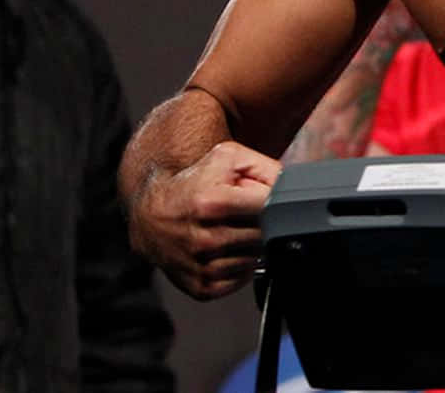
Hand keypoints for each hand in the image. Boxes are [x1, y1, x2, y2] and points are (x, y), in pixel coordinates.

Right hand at [128, 141, 281, 299]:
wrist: (151, 214)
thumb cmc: (196, 182)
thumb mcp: (228, 159)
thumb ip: (267, 168)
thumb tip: (294, 188)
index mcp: (212, 202)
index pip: (268, 209)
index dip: (274, 203)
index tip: (266, 200)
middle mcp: (205, 237)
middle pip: (264, 236)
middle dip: (263, 223)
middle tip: (246, 214)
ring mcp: (201, 266)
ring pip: (255, 260)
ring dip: (253, 246)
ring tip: (234, 230)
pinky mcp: (200, 287)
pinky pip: (240, 280)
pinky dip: (241, 266)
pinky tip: (228, 250)